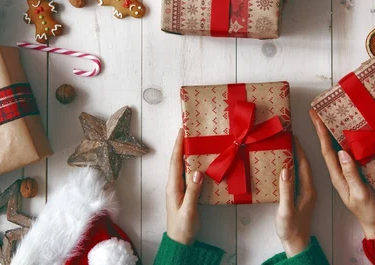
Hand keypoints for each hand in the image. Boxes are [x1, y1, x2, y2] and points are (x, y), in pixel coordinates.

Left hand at [166, 128, 202, 244]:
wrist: (180, 242)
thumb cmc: (183, 227)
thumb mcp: (189, 210)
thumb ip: (193, 192)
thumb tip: (197, 172)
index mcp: (173, 187)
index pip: (175, 162)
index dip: (178, 146)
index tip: (182, 131)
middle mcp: (175, 185)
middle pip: (178, 161)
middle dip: (182, 145)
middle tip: (189, 131)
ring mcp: (179, 189)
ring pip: (183, 167)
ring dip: (187, 154)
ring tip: (195, 142)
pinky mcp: (185, 193)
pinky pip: (188, 175)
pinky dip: (193, 165)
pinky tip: (200, 162)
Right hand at [276, 137, 315, 256]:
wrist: (296, 245)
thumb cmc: (291, 228)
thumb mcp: (287, 209)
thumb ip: (286, 189)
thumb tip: (286, 168)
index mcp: (308, 190)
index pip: (305, 164)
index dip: (299, 149)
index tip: (293, 135)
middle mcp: (309, 189)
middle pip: (304, 164)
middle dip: (298, 149)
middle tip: (289, 136)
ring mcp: (306, 192)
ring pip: (301, 170)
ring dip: (295, 157)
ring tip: (287, 145)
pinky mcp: (301, 196)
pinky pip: (298, 177)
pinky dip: (292, 167)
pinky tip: (286, 164)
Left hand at [310, 110, 374, 239]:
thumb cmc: (367, 210)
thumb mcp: (360, 193)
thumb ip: (351, 174)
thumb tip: (342, 152)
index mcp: (336, 175)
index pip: (325, 150)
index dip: (320, 132)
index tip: (313, 116)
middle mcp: (338, 172)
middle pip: (328, 146)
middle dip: (321, 128)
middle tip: (316, 110)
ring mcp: (345, 173)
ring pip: (336, 149)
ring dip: (330, 133)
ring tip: (327, 117)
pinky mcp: (353, 174)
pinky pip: (346, 154)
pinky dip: (343, 142)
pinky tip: (345, 135)